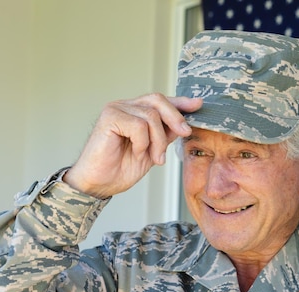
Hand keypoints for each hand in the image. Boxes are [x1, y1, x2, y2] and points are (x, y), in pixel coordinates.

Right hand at [64, 94, 201, 198]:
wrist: (99, 184)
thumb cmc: (120, 168)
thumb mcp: (153, 151)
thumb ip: (165, 135)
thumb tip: (185, 124)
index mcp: (135, 112)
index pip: (160, 101)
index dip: (180, 102)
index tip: (198, 105)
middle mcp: (125, 107)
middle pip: (158, 100)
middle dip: (175, 118)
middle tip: (185, 134)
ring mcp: (116, 109)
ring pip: (151, 116)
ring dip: (158, 141)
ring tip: (154, 157)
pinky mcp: (109, 117)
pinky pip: (139, 125)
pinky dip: (143, 142)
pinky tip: (136, 152)